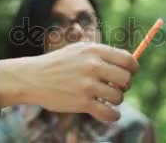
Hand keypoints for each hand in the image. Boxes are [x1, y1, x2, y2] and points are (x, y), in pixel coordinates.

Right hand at [0, 42, 138, 121]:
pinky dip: (113, 116)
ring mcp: (87, 84)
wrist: (33, 78)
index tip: (129, 74)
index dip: (132, 69)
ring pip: (118, 97)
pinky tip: (109, 113)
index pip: (127, 59)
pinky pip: (109, 113)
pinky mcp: (82, 102)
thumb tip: (129, 64)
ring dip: (115, 101)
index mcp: (94, 50)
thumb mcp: (79, 50)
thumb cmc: (59, 64)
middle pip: (126, 79)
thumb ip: (102, 55)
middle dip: (125, 86)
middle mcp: (93, 65)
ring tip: (106, 99)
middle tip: (116, 88)